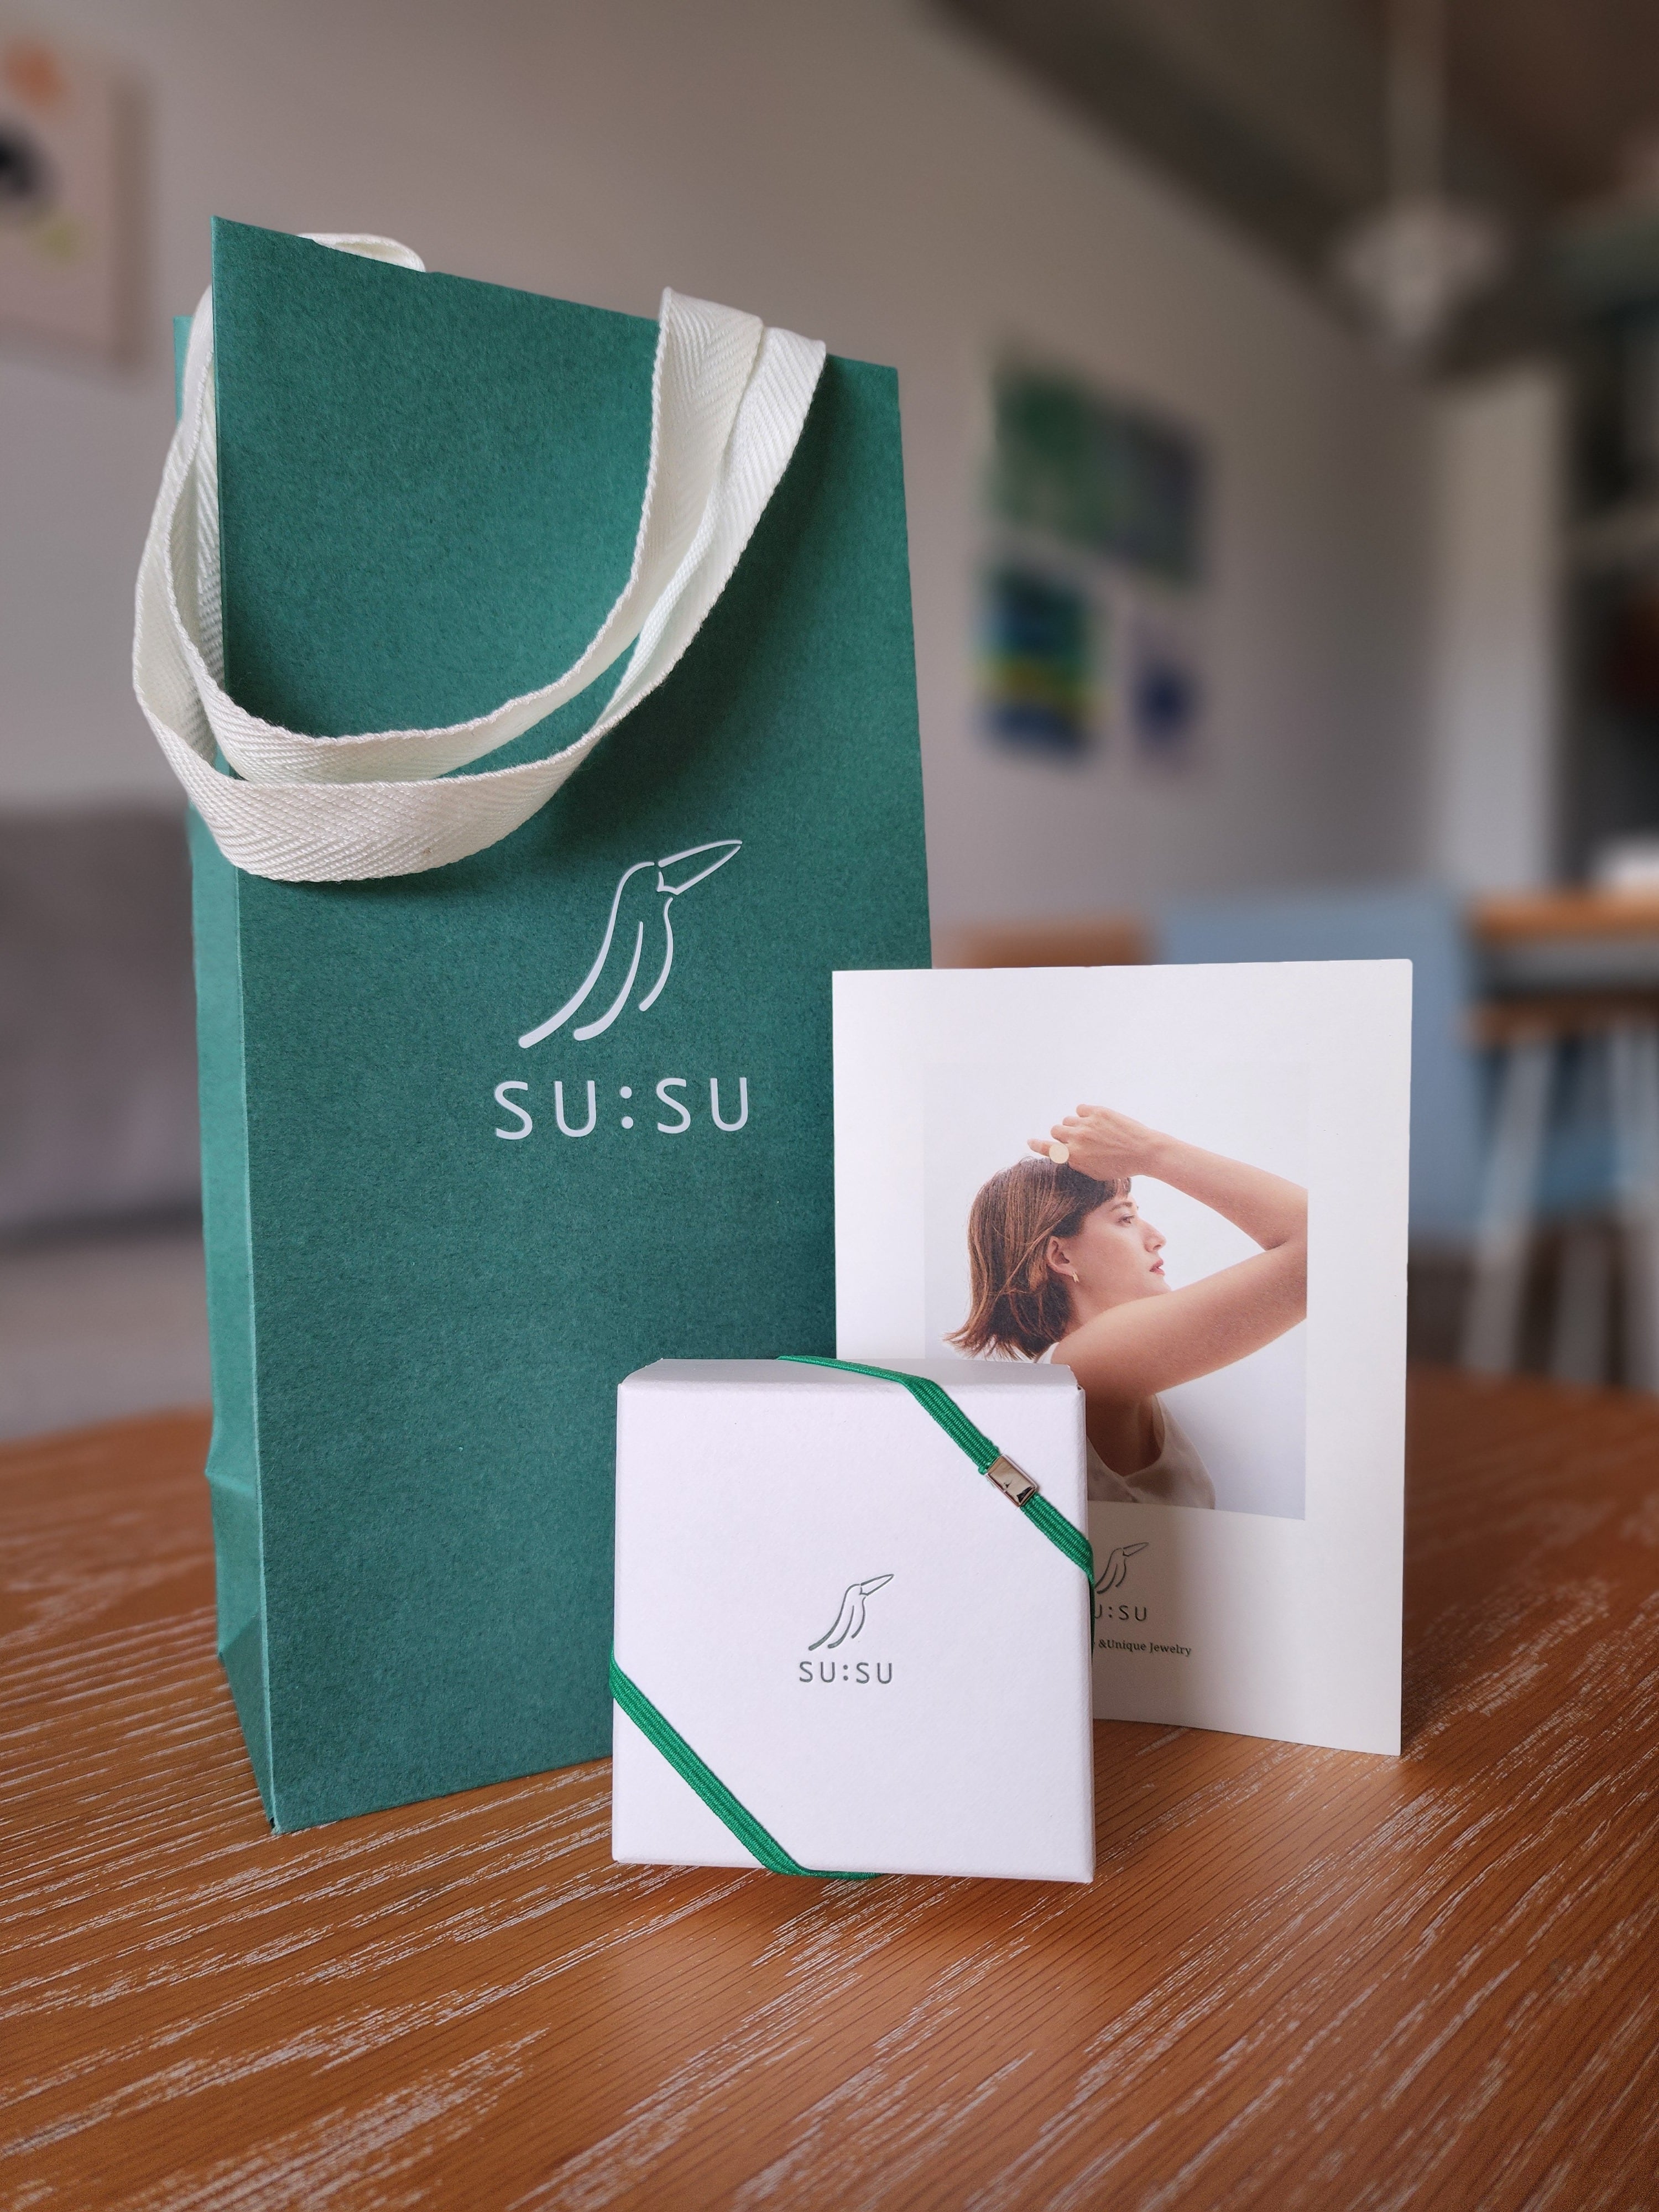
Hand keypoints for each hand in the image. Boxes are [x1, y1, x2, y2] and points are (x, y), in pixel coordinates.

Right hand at [1027, 1104, 1162, 1182]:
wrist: (1144, 1151)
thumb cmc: (1121, 1167)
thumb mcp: (1095, 1173)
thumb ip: (1077, 1162)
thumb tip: (1066, 1153)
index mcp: (1075, 1156)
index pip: (1048, 1148)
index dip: (1037, 1145)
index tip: (1030, 1141)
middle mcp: (1077, 1138)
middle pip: (1056, 1130)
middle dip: (1063, 1135)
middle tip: (1076, 1139)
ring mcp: (1087, 1123)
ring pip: (1068, 1119)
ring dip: (1074, 1125)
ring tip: (1091, 1132)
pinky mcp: (1098, 1111)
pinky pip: (1080, 1109)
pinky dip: (1084, 1114)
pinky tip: (1096, 1121)